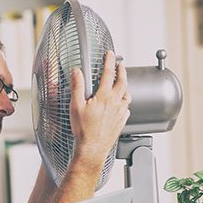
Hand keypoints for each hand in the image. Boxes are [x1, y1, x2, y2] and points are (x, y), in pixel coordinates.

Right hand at [69, 50, 129, 165]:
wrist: (92, 149)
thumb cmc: (84, 130)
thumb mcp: (75, 106)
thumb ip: (77, 87)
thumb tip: (76, 72)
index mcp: (104, 97)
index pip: (109, 73)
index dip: (110, 61)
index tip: (110, 54)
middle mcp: (115, 103)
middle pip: (123, 82)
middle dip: (122, 71)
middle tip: (120, 66)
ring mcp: (120, 113)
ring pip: (127, 96)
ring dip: (124, 88)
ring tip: (120, 86)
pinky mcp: (122, 122)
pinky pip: (127, 109)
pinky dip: (124, 103)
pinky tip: (120, 105)